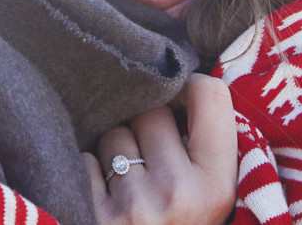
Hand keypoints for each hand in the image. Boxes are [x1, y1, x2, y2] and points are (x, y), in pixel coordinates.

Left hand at [86, 74, 237, 223]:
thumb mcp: (213, 206)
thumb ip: (210, 153)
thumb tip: (187, 88)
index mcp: (218, 189)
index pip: (211, 97)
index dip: (192, 88)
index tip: (181, 98)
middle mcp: (178, 194)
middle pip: (152, 113)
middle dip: (146, 128)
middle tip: (150, 159)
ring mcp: (131, 206)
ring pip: (113, 135)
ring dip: (114, 151)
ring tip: (126, 185)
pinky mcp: (90, 214)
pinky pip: (83, 160)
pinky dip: (88, 175)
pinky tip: (101, 201)